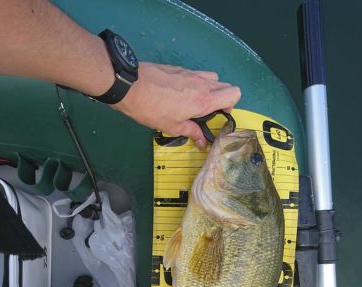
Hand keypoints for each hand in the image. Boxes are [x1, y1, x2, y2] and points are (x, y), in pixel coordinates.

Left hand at [112, 62, 240, 147]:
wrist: (130, 86)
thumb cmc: (151, 109)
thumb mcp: (172, 126)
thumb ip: (191, 132)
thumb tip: (202, 142)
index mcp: (204, 100)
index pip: (234, 94)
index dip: (231, 105)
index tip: (218, 115)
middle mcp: (202, 83)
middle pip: (226, 86)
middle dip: (222, 99)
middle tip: (207, 112)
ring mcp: (191, 73)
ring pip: (212, 78)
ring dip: (211, 89)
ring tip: (195, 102)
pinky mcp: (180, 68)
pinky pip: (197, 74)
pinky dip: (197, 83)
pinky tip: (181, 94)